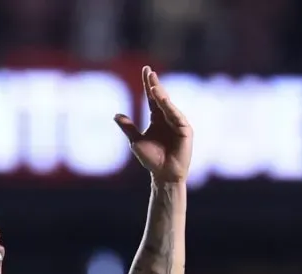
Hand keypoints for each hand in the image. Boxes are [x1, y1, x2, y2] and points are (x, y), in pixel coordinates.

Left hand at [114, 66, 192, 183]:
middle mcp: (167, 117)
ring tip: (153, 86)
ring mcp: (177, 123)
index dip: (148, 85)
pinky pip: (177, 116)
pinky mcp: (185, 130)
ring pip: (168, 105)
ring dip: (161, 95)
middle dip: (155, 84)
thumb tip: (116, 115)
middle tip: (149, 71)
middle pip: (161, 97)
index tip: (146, 70)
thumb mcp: (136, 141)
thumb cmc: (151, 160)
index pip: (152, 98)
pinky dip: (170, 108)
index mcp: (156, 118)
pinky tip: (163, 100)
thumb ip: (128, 127)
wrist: (164, 174)